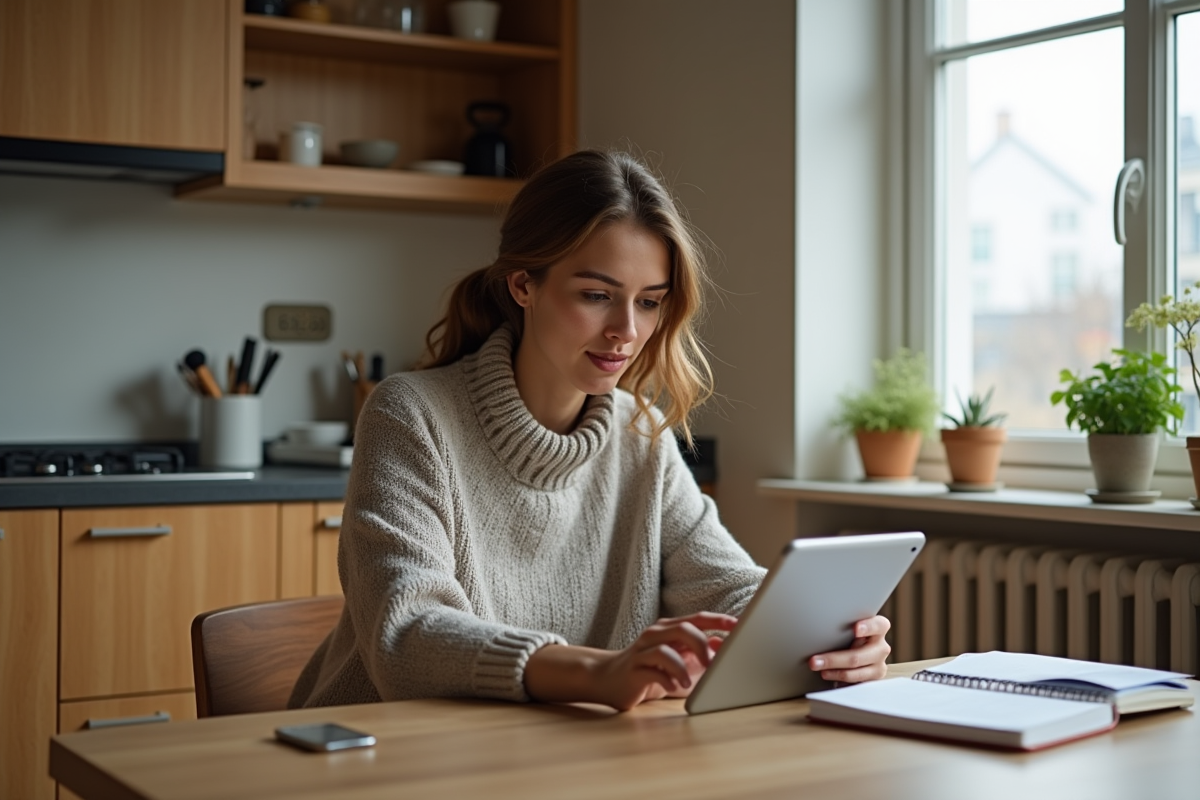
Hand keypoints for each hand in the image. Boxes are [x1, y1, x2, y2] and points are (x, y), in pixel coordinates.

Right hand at [591, 612, 736, 709]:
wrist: (608, 679)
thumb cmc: (650, 670)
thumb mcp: (681, 661)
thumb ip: (700, 655)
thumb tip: (724, 648)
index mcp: (669, 629)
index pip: (697, 619)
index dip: (719, 620)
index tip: (739, 626)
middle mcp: (655, 635)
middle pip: (683, 628)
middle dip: (702, 644)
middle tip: (712, 663)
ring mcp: (642, 651)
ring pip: (665, 649)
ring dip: (683, 667)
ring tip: (688, 683)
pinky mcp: (633, 669)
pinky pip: (651, 671)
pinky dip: (666, 680)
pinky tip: (672, 687)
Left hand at [807, 615, 890, 683]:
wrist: (859, 651)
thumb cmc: (849, 635)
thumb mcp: (849, 628)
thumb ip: (843, 627)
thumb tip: (817, 627)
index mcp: (879, 629)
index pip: (878, 625)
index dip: (867, 627)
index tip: (855, 629)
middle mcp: (881, 647)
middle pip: (858, 656)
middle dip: (834, 659)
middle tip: (814, 661)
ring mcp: (879, 666)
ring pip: (856, 672)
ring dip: (834, 673)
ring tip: (820, 671)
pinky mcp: (873, 680)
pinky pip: (856, 684)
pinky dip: (841, 682)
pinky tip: (831, 680)